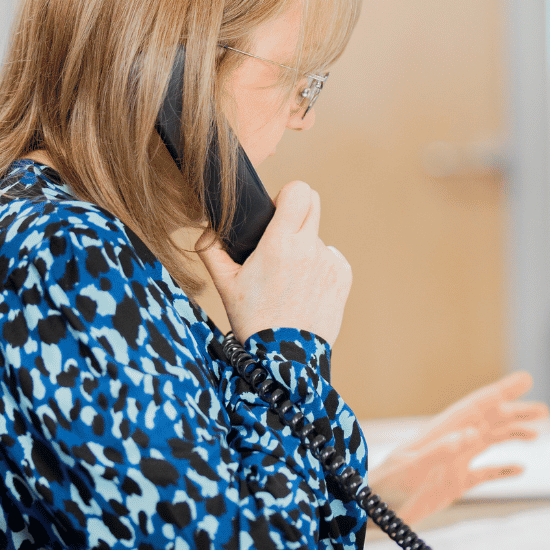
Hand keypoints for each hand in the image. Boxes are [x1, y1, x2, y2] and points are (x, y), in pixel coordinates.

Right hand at [197, 180, 351, 345]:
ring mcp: (329, 262)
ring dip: (304, 247)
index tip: (277, 210)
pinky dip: (318, 267)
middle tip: (282, 234)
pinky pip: (330, 257)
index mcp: (279, 244)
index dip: (286, 195)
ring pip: (317, 236)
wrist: (285, 358)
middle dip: (297, 211)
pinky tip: (303, 289)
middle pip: (313, 203)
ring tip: (288, 279)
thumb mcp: (224, 285)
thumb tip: (206, 229)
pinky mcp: (343, 276)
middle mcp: (309, 249)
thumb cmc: (253, 320)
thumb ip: (211, 251)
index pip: (298, 191)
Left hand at [367, 371, 549, 524]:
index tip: (526, 379)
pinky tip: (520, 469)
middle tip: (544, 409)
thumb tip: (471, 433)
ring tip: (536, 433)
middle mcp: (451, 443)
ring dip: (511, 435)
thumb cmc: (386, 487)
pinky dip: (502, 469)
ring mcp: (453, 463)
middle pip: (488, 421)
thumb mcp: (411, 467)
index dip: (502, 391)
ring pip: (489, 442)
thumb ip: (440, 450)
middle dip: (515, 412)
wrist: (373, 512)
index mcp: (442, 432)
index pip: (477, 406)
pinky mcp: (453, 484)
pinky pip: (483, 474)